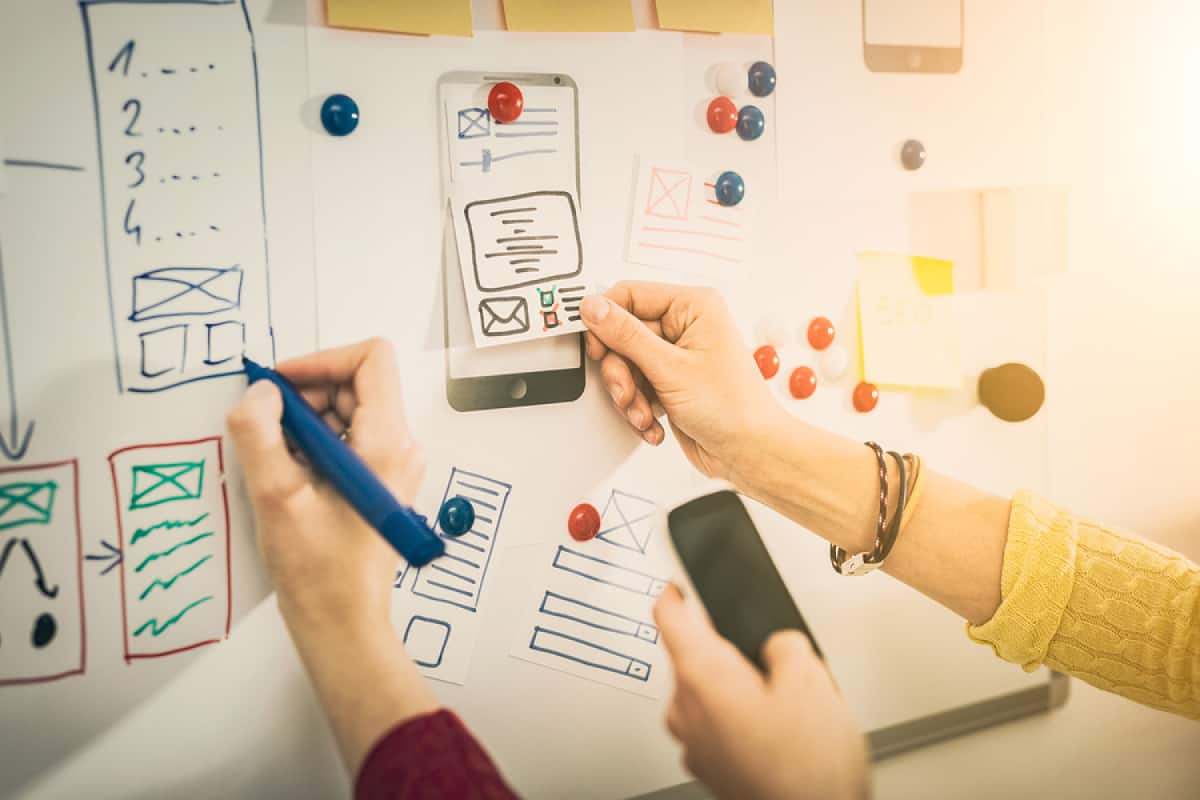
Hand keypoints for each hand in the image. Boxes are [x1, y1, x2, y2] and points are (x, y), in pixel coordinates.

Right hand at [226, 338, 424, 630]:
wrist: (342, 623)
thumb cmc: (318, 571)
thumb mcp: (275, 496)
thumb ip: (260, 433)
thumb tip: (260, 392)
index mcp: (387, 442)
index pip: (371, 359)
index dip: (320, 360)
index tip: (277, 385)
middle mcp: (399, 447)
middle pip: (355, 384)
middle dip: (304, 395)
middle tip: (263, 427)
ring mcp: (391, 464)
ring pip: (346, 412)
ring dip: (303, 422)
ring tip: (273, 458)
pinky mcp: (377, 481)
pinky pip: (344, 440)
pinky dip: (311, 444)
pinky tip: (286, 476)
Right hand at [580, 282, 781, 479]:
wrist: (749, 452)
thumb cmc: (734, 409)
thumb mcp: (670, 368)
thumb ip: (626, 335)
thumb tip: (594, 308)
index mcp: (693, 306)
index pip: (630, 295)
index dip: (606, 321)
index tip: (596, 347)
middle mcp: (685, 326)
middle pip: (623, 335)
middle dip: (621, 371)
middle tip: (627, 391)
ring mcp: (677, 356)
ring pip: (626, 365)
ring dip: (629, 395)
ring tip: (644, 412)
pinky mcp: (671, 381)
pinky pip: (636, 385)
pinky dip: (639, 407)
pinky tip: (653, 421)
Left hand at [654, 585, 869, 799]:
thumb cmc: (806, 771)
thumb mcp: (811, 680)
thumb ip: (787, 644)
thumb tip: (779, 645)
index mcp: (701, 677)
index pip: (668, 616)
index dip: (675, 592)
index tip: (679, 583)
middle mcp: (686, 711)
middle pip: (692, 657)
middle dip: (727, 650)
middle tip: (770, 656)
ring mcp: (695, 744)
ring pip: (706, 694)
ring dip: (736, 689)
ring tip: (785, 706)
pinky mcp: (711, 768)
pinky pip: (716, 727)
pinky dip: (739, 721)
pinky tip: (778, 734)